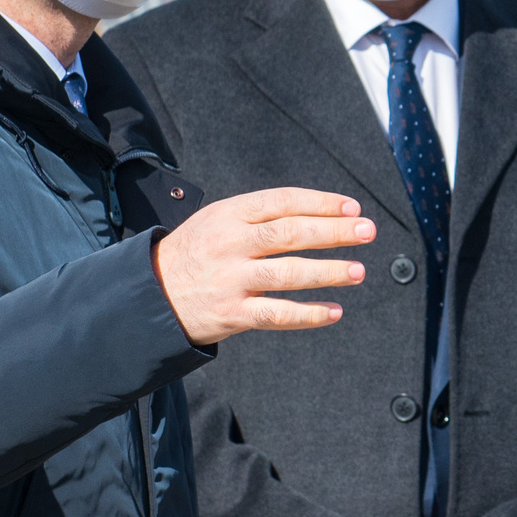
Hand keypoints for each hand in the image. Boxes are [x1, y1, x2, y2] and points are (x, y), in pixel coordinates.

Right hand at [153, 188, 372, 345]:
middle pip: (291, 233)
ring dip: (328, 272)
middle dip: (333, 231)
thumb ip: (260, 216)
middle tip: (367, 231)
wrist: (149, 294)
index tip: (353, 208)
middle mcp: (231, 243)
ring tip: (358, 271)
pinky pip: (276, 314)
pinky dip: (308, 314)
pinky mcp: (231, 313)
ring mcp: (231, 279)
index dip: (322, 203)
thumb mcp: (217, 219)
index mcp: (230, 214)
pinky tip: (334, 311)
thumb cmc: (195, 252)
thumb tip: (319, 214)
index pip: (284, 201)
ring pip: (288, 273)